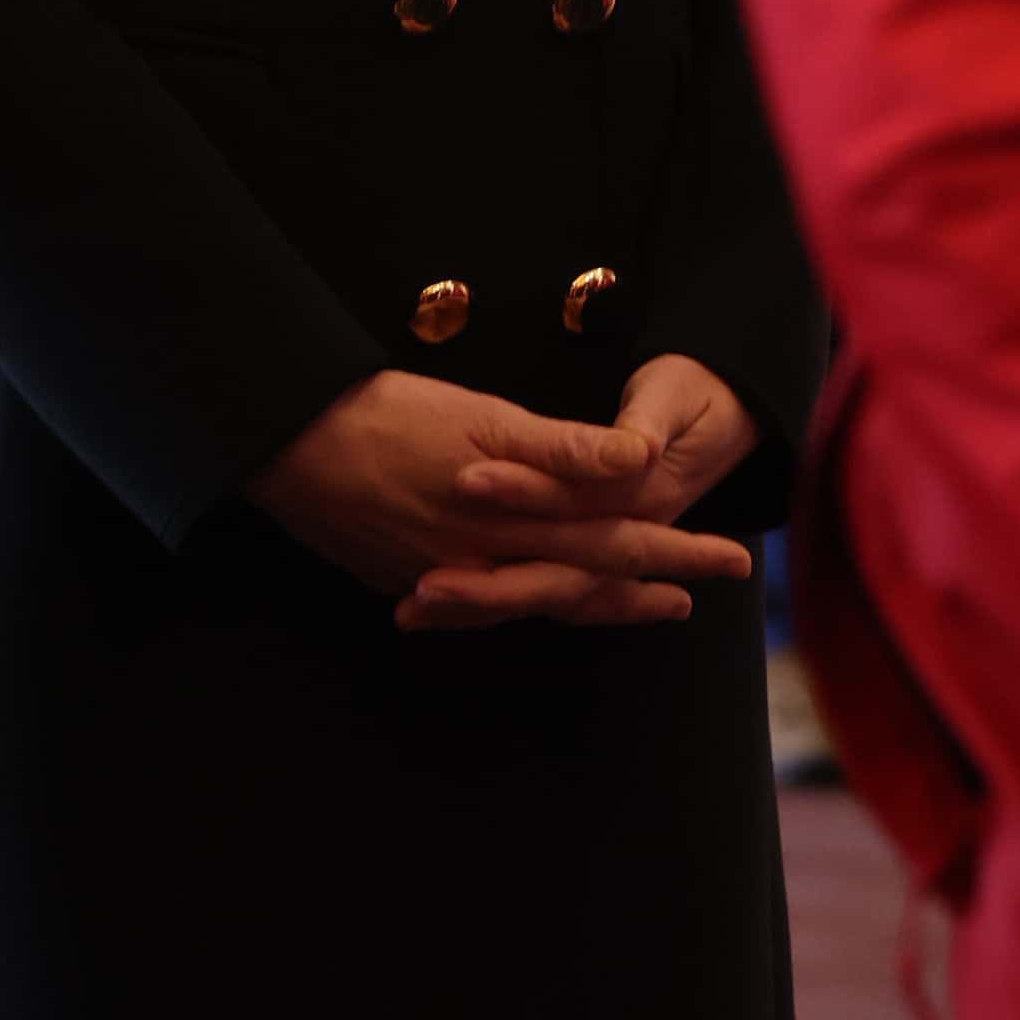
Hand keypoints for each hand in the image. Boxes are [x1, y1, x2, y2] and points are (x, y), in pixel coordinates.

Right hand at [250, 371, 756, 632]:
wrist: (285, 443)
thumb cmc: (388, 415)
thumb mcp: (486, 419)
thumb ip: (567, 449)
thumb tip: (642, 461)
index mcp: (518, 521)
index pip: (618, 542)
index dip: (679, 552)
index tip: (735, 560)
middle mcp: (488, 562)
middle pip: (584, 582)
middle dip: (645, 587)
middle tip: (700, 597)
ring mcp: (443, 578)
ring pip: (534, 599)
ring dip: (589, 601)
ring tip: (635, 603)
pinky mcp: (399, 577)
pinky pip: (475, 603)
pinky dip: (511, 604)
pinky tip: (522, 600)